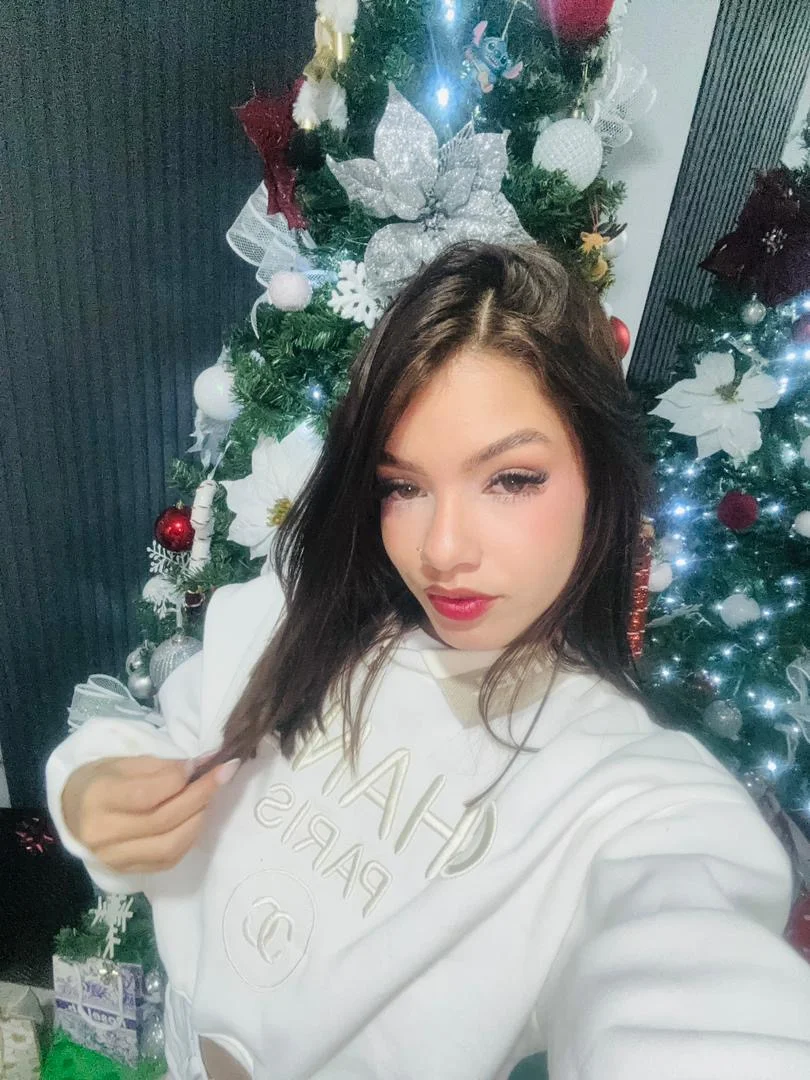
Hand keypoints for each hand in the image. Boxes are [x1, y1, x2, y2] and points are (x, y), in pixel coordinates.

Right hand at [60, 755, 239, 873]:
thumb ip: (160, 767)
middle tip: (223, 774)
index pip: (146, 795)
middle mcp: (104, 835)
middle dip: (201, 795)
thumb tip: (199, 766)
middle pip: (163, 820)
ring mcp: (115, 858)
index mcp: (98, 799)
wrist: (75, 811)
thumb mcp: (124, 762)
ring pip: (170, 845)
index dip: (178, 780)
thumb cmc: (103, 779)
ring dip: (199, 819)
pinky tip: (196, 817)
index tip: (199, 763)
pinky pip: (169, 859)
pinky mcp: (129, 871)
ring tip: (210, 796)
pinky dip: (189, 837)